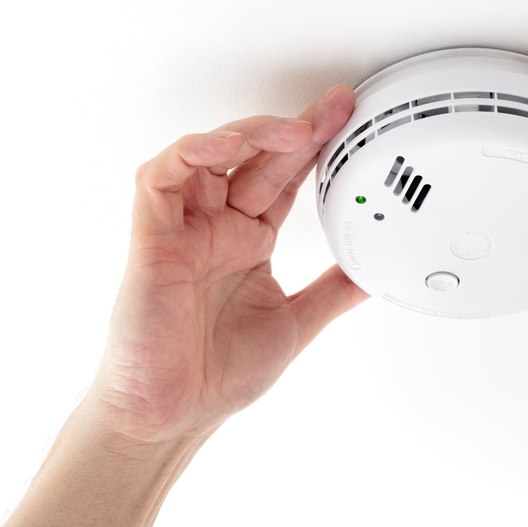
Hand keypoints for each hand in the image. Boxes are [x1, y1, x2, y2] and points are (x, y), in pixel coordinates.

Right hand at [88, 84, 368, 443]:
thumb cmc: (217, 375)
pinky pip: (161, 179)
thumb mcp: (297, 323)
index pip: (283, 179)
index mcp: (248, 242)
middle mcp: (216, 229)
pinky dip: (190, 155)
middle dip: (296, 128)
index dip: (314, 148)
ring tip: (296, 132)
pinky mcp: (152, 240)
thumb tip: (375, 272)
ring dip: (251, 135)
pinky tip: (226, 148)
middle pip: (256, 159)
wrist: (172, 418)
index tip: (348, 122)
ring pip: (209, 156)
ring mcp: (184, 230)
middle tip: (335, 108)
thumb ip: (334, 291)